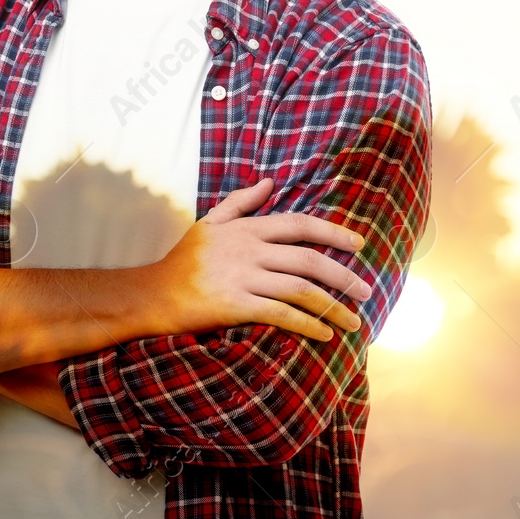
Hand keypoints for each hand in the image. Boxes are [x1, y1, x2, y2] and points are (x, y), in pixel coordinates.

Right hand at [149, 178, 372, 342]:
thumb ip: (240, 202)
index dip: (333, 232)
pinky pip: (282, 314)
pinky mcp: (236, 305)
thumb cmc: (183, 261)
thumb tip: (270, 183)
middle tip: (366, 291)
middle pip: (309, 260)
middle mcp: (247, 250)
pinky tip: (325, 335)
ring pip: (301, 289)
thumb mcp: (209, 223)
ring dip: (334, 306)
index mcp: (245, 229)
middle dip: (344, 276)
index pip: (298, 225)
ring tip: (354, 322)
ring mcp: (242, 278)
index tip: (359, 244)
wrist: (153, 295)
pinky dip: (308, 325)